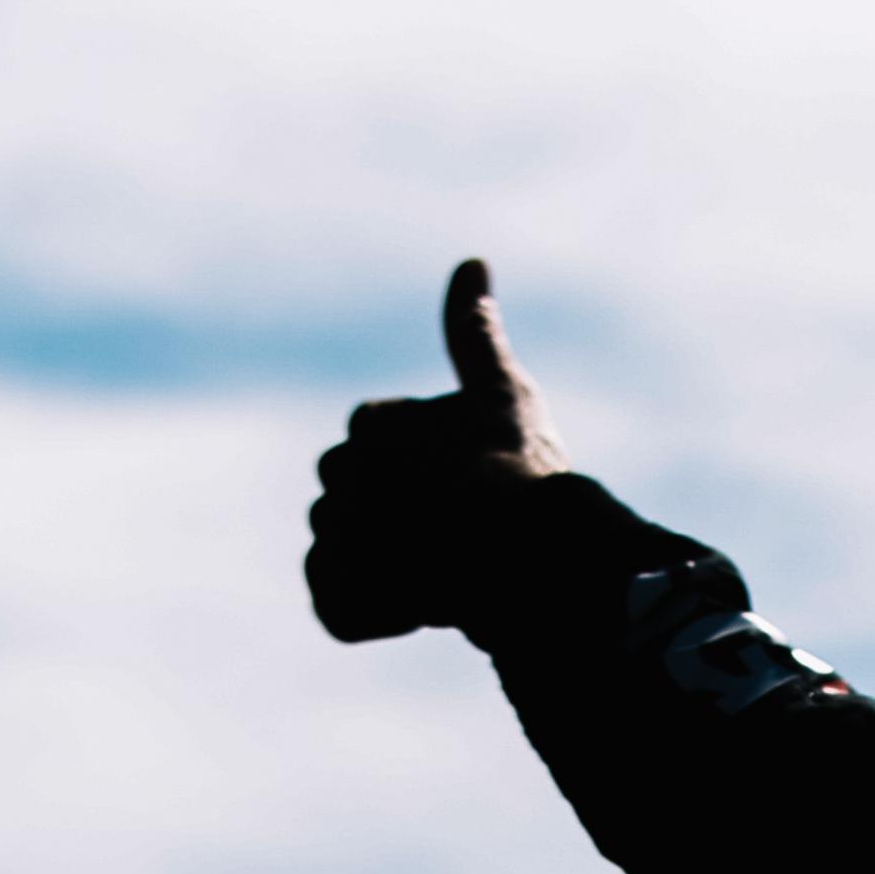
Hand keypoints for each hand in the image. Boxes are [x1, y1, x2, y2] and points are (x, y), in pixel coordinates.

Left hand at [308, 259, 573, 641]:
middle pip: (356, 500)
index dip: (426, 466)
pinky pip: (338, 608)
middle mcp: (340, 473)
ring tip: (446, 571)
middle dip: (395, 517)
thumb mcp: (503, 393)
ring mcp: (336, 537)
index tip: (470, 481)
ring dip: (386, 565)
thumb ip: (474, 332)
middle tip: (459, 531)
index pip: (378, 441)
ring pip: (348, 554)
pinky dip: (369, 612)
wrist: (538, 555)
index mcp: (370, 423)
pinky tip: (419, 607)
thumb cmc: (525, 469)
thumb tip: (470, 260)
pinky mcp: (339, 596)